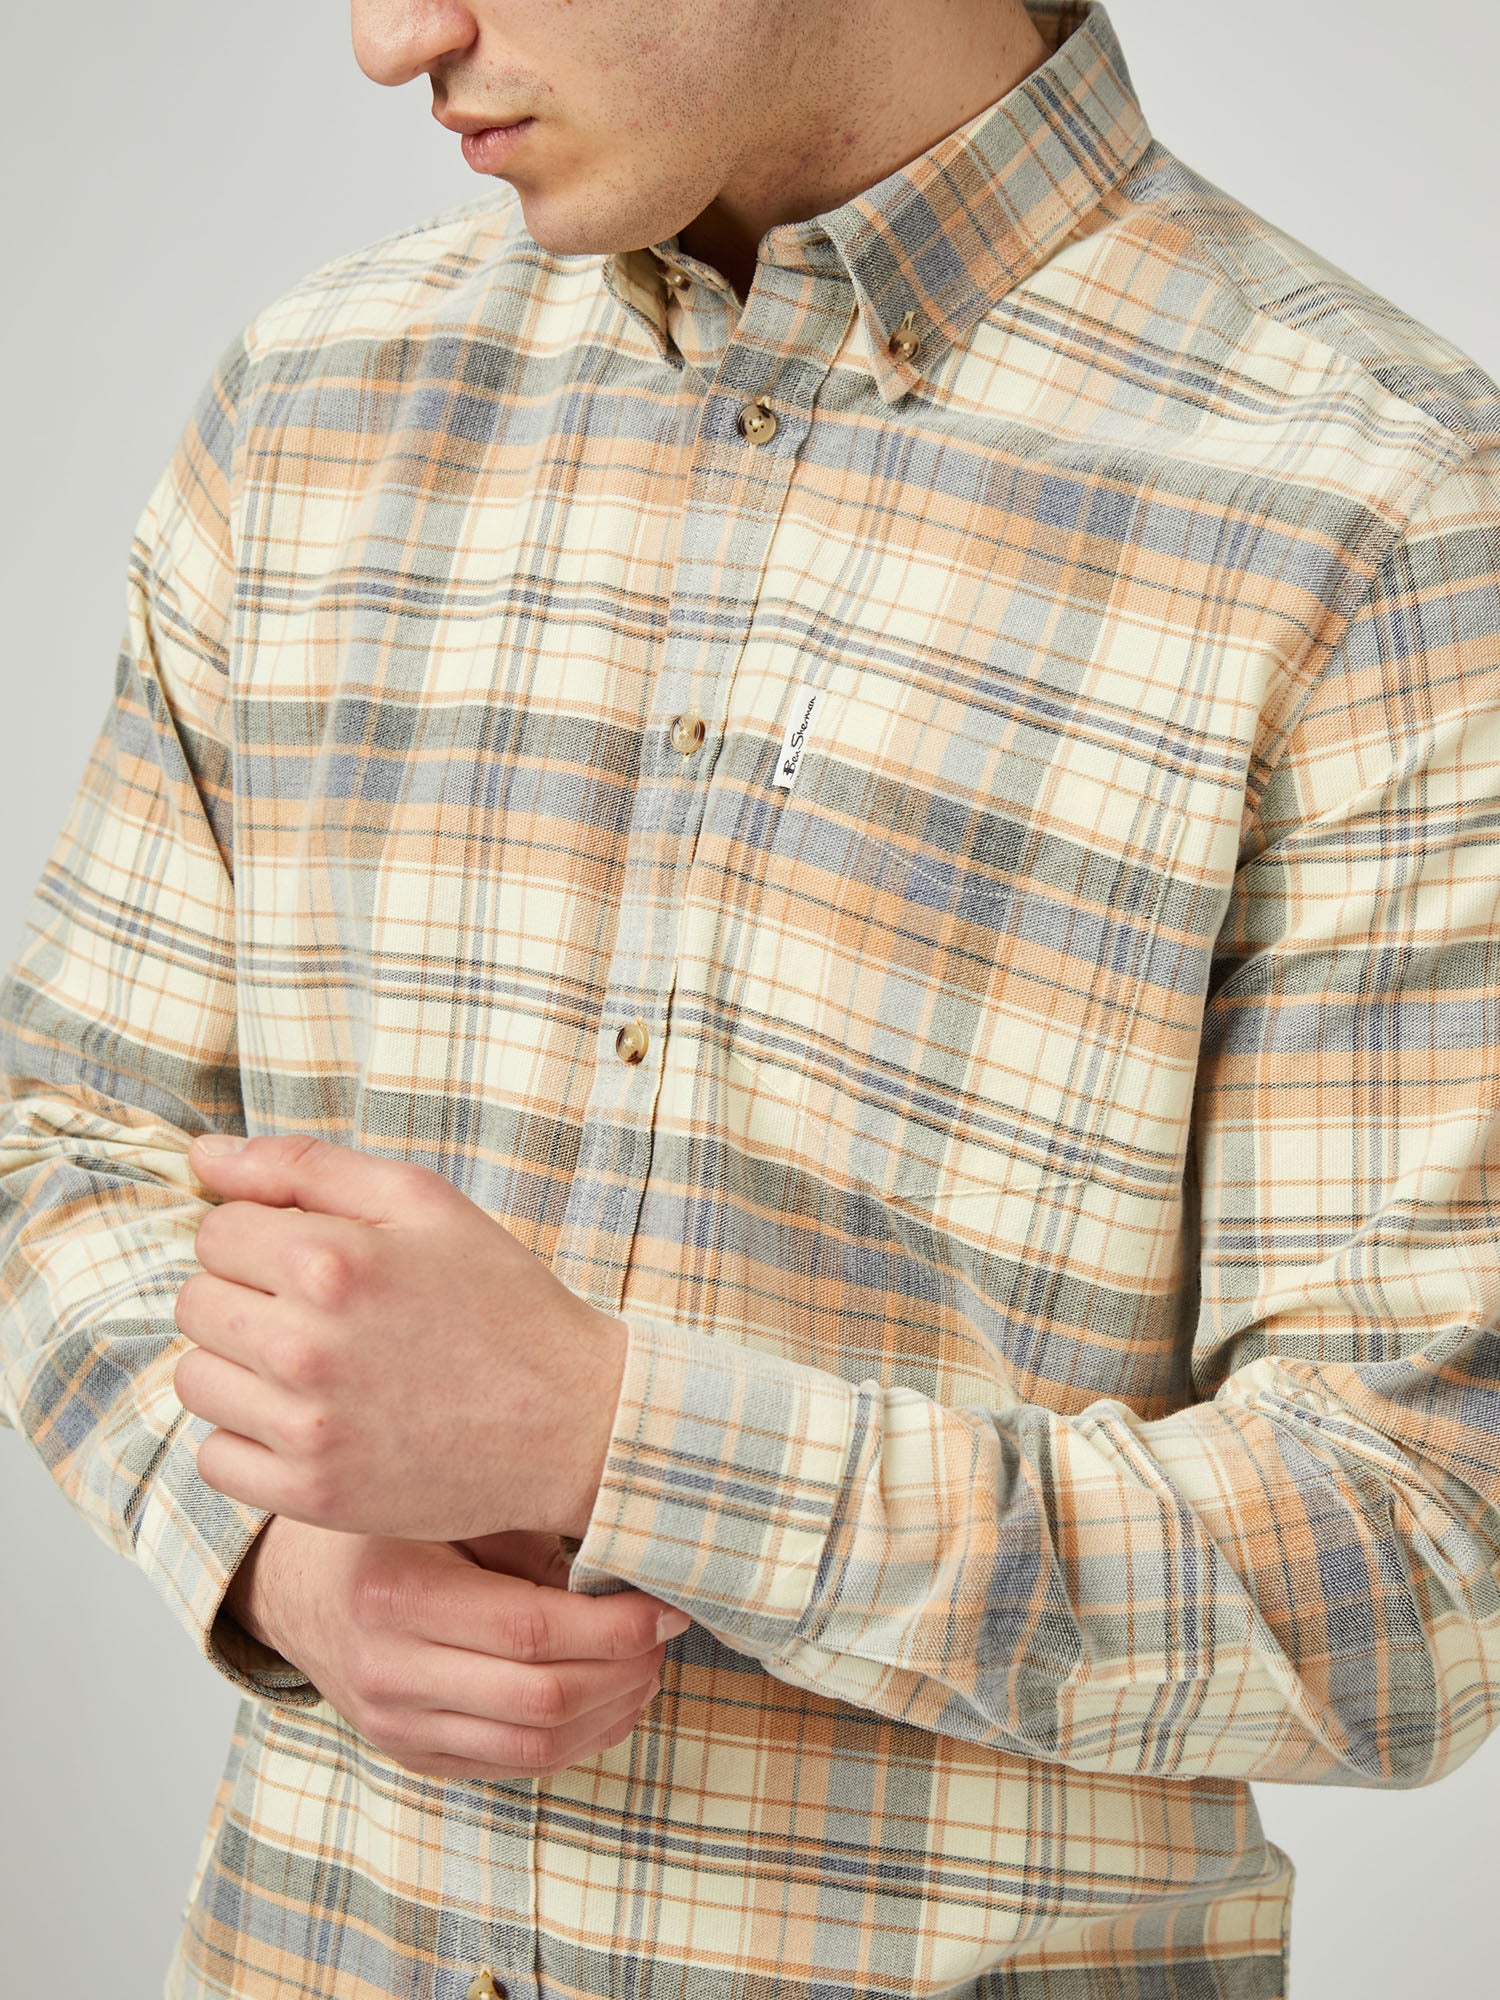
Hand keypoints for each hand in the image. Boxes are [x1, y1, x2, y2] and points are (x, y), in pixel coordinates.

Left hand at [172, 1134, 628, 1540]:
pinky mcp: (310, 1494)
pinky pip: (214, 1458)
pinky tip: (309, 1419)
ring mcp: (305, 1429)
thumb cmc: (502, 1300)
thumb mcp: (422, 1203)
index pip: (214, 1233)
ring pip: (194, 1380)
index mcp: (330, 1262)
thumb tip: (203, 1156)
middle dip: (244, 1295)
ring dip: (238, 1367)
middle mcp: (305, 1347)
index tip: (309, 1256)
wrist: (573, 1419)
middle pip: (194, 1303)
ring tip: (311, 1365)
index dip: (259, 1236)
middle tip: (316, 1309)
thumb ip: (305, 1166)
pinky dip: (248, 1439)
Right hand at [224, 1516, 687, 1781]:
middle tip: (666, 1632)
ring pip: (535, 1747)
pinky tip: (612, 1700)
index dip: (615, 1626)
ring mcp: (397, 1726)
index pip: (532, 1632)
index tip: (666, 1604)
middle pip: (542, 1698)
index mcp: (397, 1594)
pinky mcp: (413, 1756)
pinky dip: (578, 1740)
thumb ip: (526, 1527)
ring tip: (649, 1666)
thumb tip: (634, 1542)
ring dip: (612, 1712)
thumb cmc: (390, 1527)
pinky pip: (514, 1767)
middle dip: (625, 1670)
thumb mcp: (446, 1502)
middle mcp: (390, 1672)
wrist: (299, 1587)